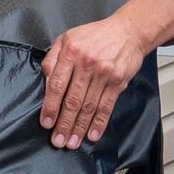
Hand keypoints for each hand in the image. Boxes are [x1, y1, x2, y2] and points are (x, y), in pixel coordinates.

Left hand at [40, 14, 148, 149]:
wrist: (128, 31)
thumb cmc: (94, 35)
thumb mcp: (66, 38)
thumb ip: (52, 59)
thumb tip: (45, 83)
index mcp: (70, 52)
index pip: (57, 85)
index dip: (50, 107)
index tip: (46, 123)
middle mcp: (87, 63)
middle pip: (73, 100)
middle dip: (64, 124)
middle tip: (58, 140)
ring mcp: (104, 73)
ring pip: (89, 106)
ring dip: (79, 127)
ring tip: (72, 142)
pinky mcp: (118, 81)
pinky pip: (106, 106)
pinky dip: (99, 123)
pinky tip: (93, 134)